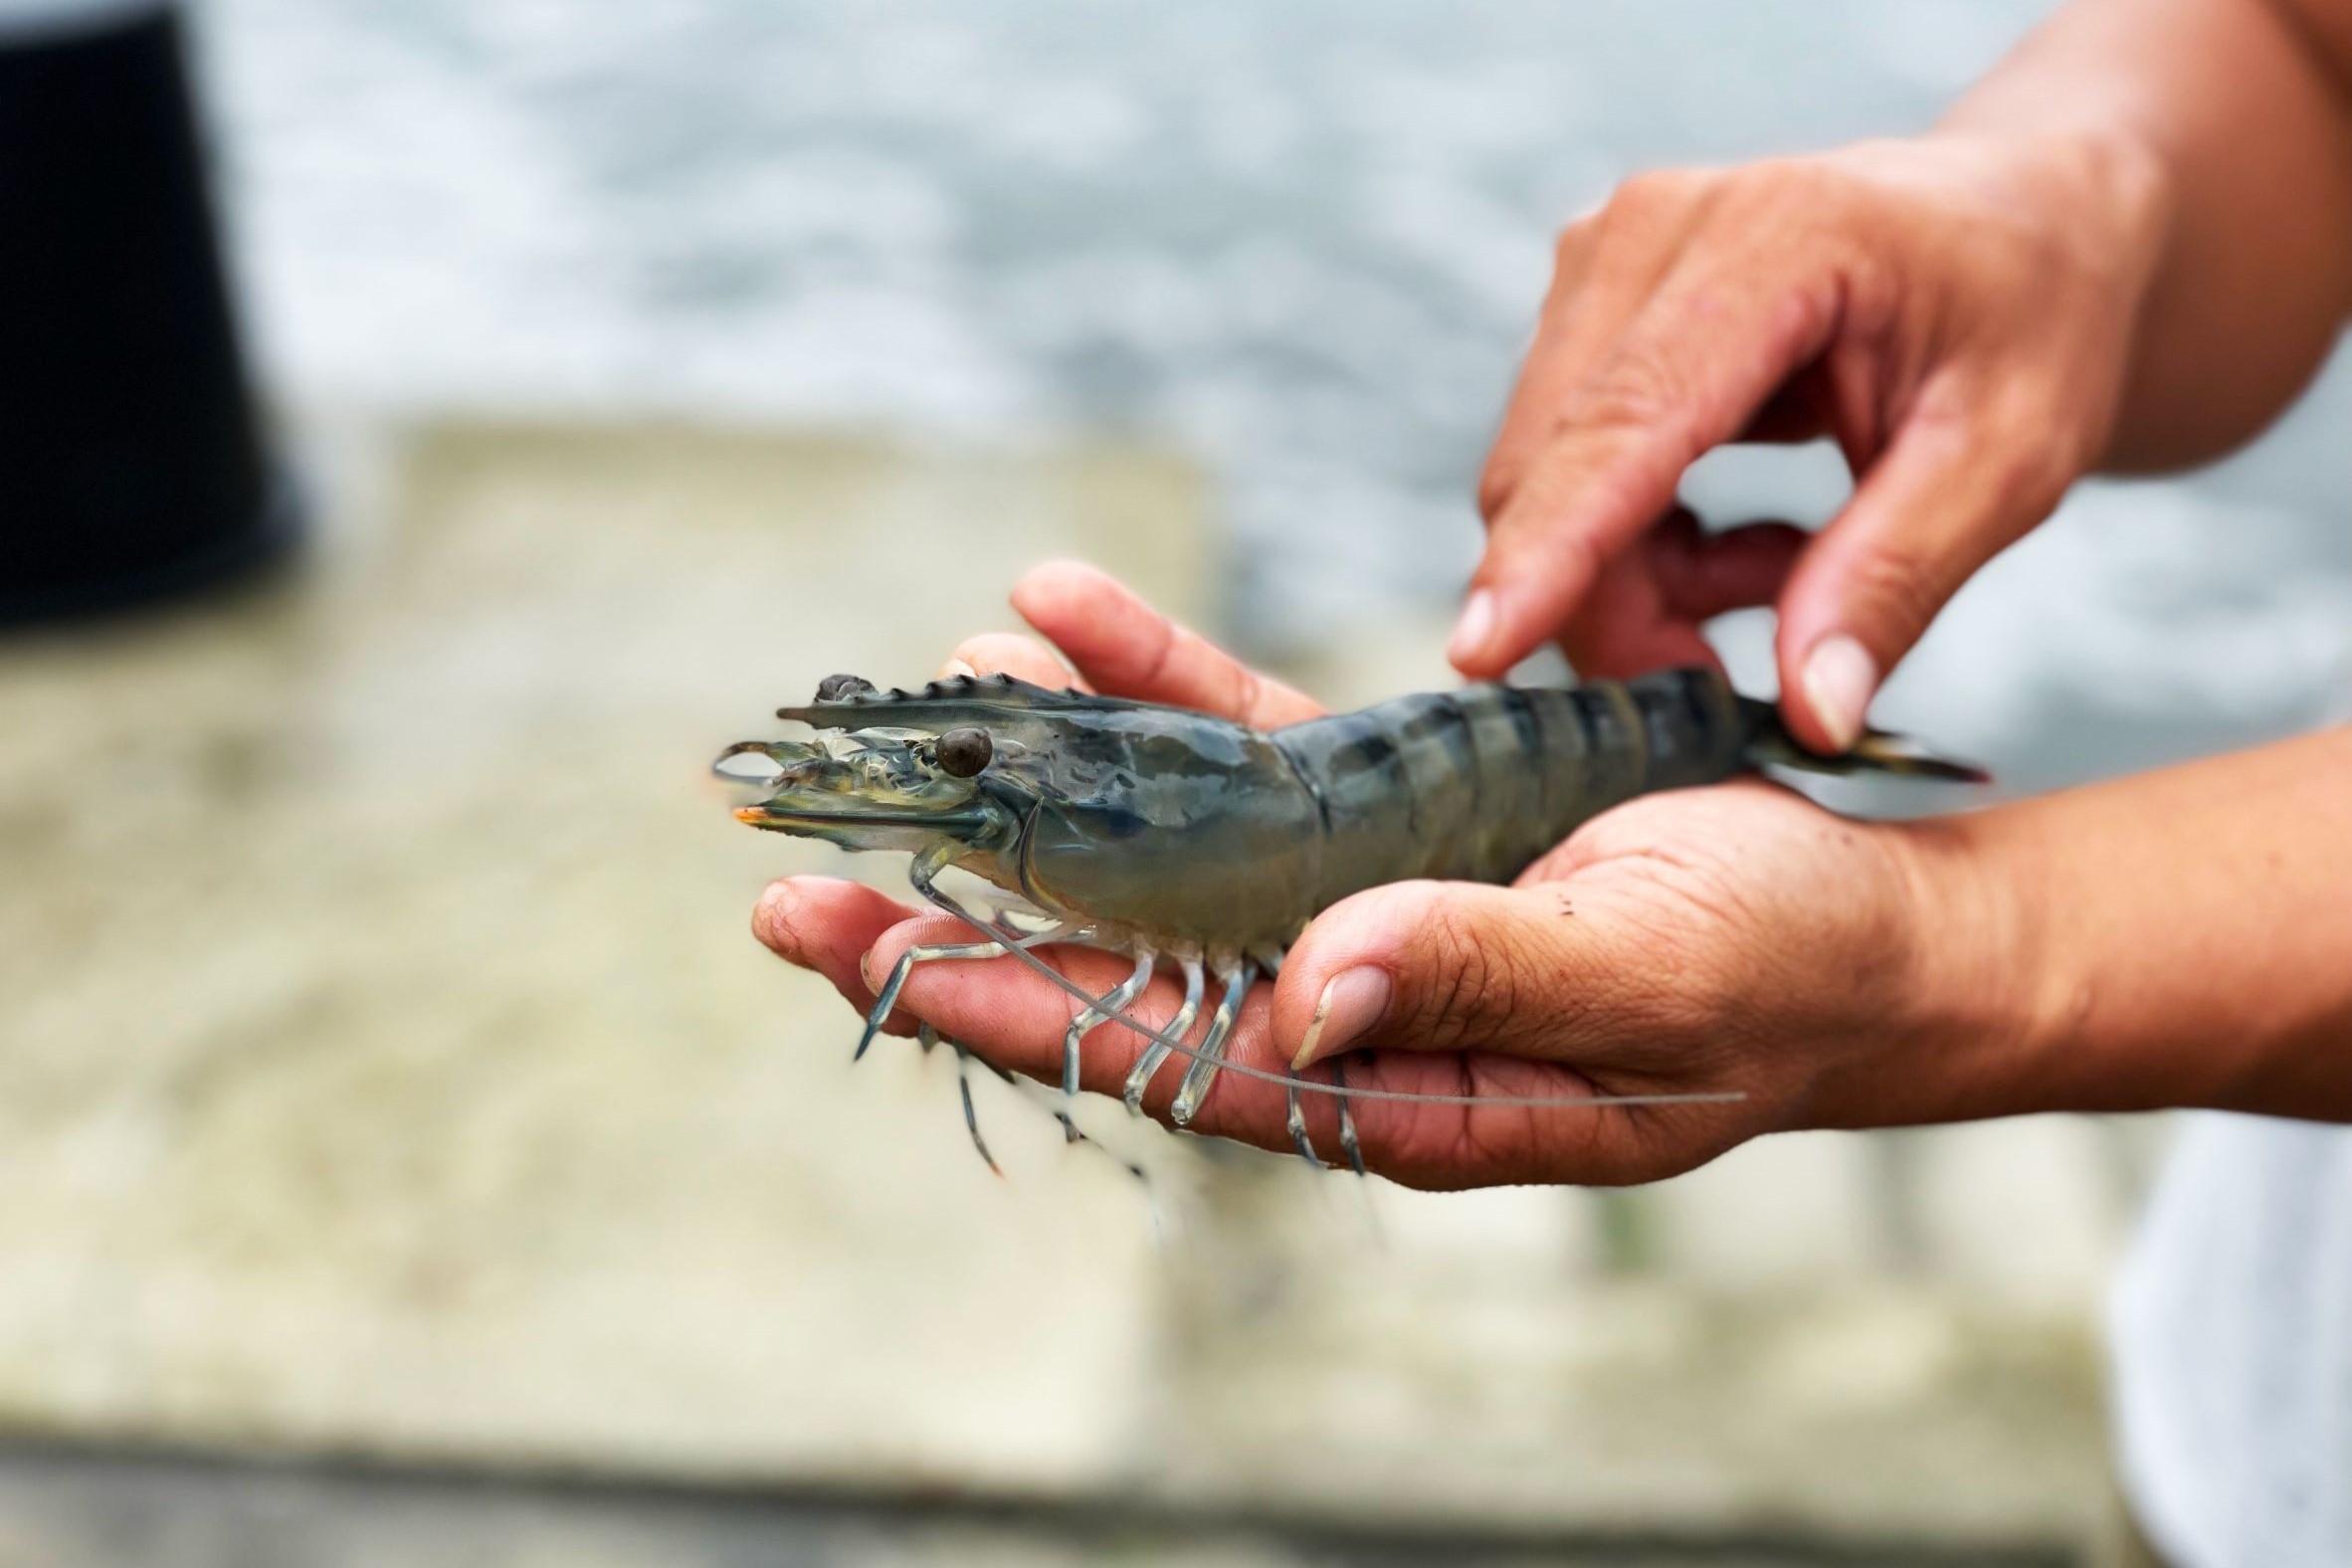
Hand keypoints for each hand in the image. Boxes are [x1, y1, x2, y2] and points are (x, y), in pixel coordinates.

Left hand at [754, 565, 1983, 1189]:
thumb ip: (1476, 983)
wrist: (1864, 920)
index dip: (1003, 1006)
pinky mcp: (1391, 814)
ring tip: (940, 687)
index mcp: (1390, 1086)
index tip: (857, 959)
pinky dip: (1163, 684)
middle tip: (793, 878)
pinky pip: (1250, 750)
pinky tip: (1070, 610)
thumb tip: (1297, 1000)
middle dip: (963, 916)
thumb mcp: (1645, 981)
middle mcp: (1342, 1004)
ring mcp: (1355, 903)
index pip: (1156, 1051)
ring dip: (1051, 773)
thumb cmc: (1777, 976)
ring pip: (1165, 841)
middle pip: (1115, 962)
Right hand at [1457, 129, 2168, 752]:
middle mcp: (1649, 231)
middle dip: (1615, 611)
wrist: (2021, 223)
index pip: (1625, 420)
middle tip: (1737, 688)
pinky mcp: (1582, 308)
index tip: (1481, 653)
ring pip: (1543, 490)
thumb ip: (1896, 580)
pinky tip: (1753, 543)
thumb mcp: (2012, 460)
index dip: (1552, 548)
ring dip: (1638, 583)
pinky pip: (1560, 478)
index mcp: (1775, 237)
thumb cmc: (2033, 321)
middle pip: (1554, 474)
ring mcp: (1598, 262)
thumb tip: (1809, 714)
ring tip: (1791, 574)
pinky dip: (1638, 548)